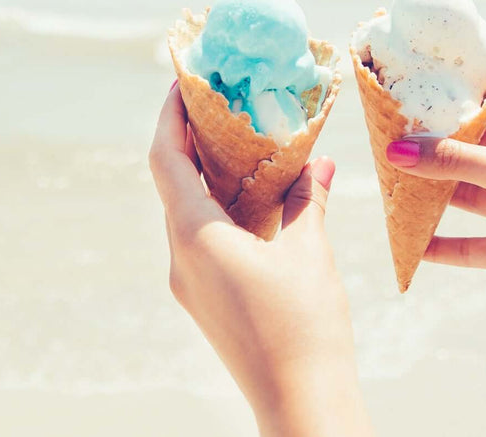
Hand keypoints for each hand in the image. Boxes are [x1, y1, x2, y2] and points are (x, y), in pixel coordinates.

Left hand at [149, 85, 373, 436]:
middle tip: (219, 100)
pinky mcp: (206, 298)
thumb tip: (319, 163)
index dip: (171, 115)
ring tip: (240, 139)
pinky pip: (203, 237)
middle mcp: (180, 256)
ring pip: (187, 210)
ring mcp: (190, 281)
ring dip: (208, 174)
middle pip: (172, 182)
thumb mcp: (308, 251)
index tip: (184, 81)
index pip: (166, 159)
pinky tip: (256, 196)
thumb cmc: (305, 327)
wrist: (300, 404)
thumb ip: (306, 200)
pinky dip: (222, 207)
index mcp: (195, 236)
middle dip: (191, 138)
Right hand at [384, 86, 485, 314]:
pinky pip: (471, 246)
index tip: (426, 84)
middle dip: (438, 147)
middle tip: (394, 136)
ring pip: (469, 198)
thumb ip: (456, 162)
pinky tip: (411, 241)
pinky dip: (442, 245)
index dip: (470, 94)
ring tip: (393, 184)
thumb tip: (397, 151)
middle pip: (477, 152)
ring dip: (435, 194)